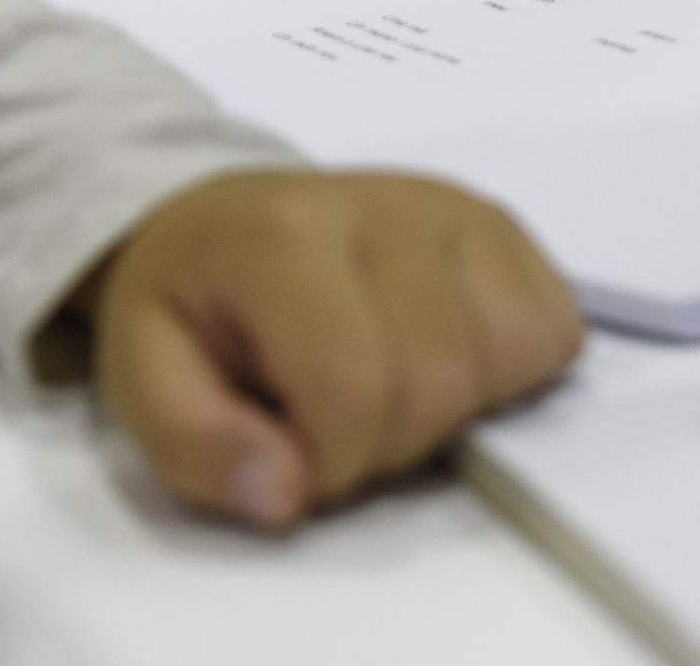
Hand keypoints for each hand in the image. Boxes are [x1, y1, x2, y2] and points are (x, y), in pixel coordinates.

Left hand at [87, 169, 582, 530]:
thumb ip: (197, 449)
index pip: (354, 385)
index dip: (332, 462)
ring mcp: (454, 208)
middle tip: (333, 429)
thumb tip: (288, 494)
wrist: (219, 222)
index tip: (293, 459)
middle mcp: (385, 203)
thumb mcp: (144, 382)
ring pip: (511, 355)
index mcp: (283, 236)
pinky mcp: (501, 226)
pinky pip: (554, 328)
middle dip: (388, 446)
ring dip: (453, 412)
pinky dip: (508, 373)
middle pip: (441, 380)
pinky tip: (440, 361)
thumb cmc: (190, 308)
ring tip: (385, 390)